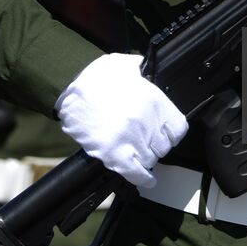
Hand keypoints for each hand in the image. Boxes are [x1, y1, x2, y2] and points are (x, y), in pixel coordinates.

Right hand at [56, 53, 187, 187]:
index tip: (166, 132)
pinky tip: (146, 179)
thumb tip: (150, 74)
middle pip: (164, 146)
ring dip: (146, 156)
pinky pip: (135, 174)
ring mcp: (130, 141)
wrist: (68, 86)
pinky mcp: (112, 154)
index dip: (172, 131)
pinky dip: (142, 178)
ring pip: (151, 160)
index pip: (179, 129)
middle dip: (156, 143)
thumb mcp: (128, 66)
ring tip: (138, 150)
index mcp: (154, 102)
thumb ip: (144, 73)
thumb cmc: (96, 75)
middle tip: (147, 138)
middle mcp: (146, 123)